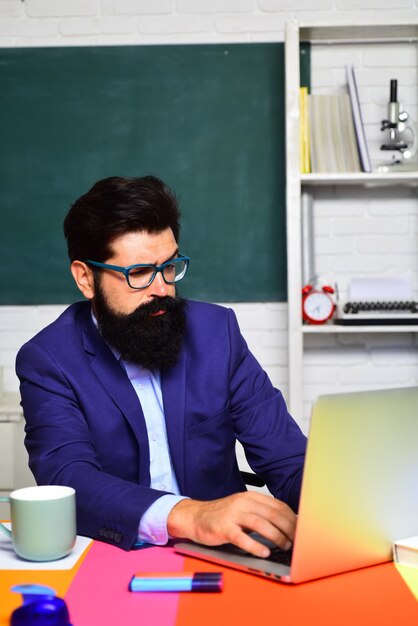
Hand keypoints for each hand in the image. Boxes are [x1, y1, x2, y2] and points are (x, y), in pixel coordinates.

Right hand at [167, 491, 295, 557]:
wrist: (195, 516)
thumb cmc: (223, 516)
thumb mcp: (243, 508)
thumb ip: (262, 513)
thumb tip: (287, 525)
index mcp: (251, 497)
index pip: (278, 505)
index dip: (292, 518)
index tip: (302, 530)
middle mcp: (243, 502)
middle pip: (273, 514)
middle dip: (289, 528)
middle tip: (297, 541)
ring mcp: (233, 514)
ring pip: (260, 524)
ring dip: (276, 536)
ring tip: (285, 546)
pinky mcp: (223, 528)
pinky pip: (242, 537)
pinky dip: (255, 546)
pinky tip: (264, 553)